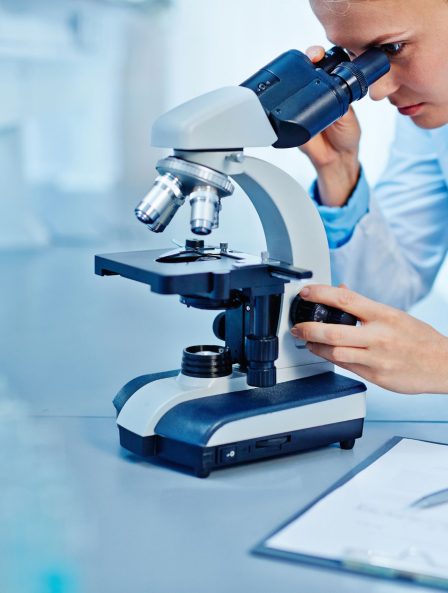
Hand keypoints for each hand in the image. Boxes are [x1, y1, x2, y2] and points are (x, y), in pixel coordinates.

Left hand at [291, 284, 447, 393]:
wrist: (443, 365)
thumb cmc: (420, 339)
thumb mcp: (394, 315)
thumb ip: (365, 305)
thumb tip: (342, 290)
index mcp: (383, 315)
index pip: (345, 299)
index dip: (321, 293)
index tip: (305, 292)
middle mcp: (378, 336)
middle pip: (333, 332)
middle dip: (308, 329)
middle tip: (296, 327)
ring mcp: (376, 358)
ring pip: (335, 353)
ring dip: (315, 347)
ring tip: (307, 342)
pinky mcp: (375, 376)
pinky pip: (346, 367)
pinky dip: (330, 359)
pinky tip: (324, 354)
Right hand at [300, 46, 360, 206]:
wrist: (335, 158)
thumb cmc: (346, 135)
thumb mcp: (348, 116)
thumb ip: (341, 104)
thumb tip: (332, 92)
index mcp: (332, 88)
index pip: (325, 65)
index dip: (320, 56)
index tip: (318, 55)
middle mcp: (316, 93)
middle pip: (307, 69)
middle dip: (307, 57)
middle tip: (311, 57)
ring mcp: (302, 105)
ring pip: (294, 84)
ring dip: (293, 75)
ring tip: (298, 69)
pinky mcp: (292, 119)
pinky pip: (285, 108)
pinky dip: (283, 101)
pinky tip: (285, 94)